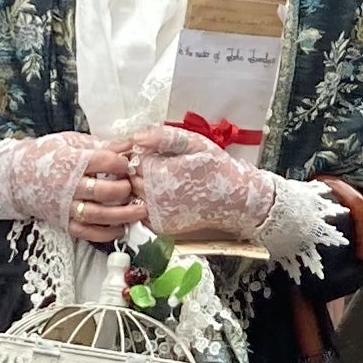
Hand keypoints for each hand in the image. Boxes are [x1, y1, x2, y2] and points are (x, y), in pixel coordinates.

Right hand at [0, 132, 141, 243]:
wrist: (14, 177)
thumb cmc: (45, 155)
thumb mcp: (70, 142)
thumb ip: (99, 145)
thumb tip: (128, 144)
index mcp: (71, 161)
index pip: (104, 162)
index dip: (121, 162)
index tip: (128, 163)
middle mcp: (69, 186)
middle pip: (103, 191)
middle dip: (124, 189)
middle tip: (134, 186)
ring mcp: (66, 207)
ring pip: (98, 215)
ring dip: (123, 215)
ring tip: (140, 211)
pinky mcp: (64, 222)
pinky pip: (87, 232)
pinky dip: (106, 233)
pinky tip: (121, 229)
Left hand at [128, 125, 274, 237]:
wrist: (234, 200)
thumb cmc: (216, 168)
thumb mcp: (195, 144)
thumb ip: (163, 137)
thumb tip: (136, 138)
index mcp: (158, 172)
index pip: (131, 159)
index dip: (140, 155)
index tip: (155, 155)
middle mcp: (153, 195)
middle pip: (127, 179)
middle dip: (137, 172)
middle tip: (161, 168)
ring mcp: (155, 213)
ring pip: (131, 196)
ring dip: (139, 188)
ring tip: (164, 183)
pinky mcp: (159, 225)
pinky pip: (140, 212)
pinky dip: (146, 205)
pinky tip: (164, 198)